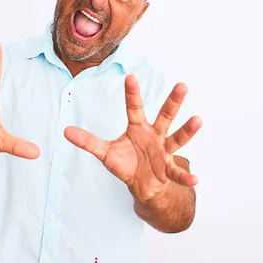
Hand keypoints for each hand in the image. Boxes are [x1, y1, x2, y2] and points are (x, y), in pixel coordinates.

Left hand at [64, 75, 201, 201]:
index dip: (132, 94)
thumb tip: (65, 131)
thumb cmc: (126, 164)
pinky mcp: (168, 169)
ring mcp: (164, 151)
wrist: (142, 186)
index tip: (130, 77)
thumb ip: (88, 142)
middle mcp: (155, 135)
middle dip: (173, 101)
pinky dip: (186, 176)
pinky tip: (195, 179)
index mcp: (138, 128)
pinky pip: (178, 173)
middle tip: (182, 85)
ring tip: (198, 120)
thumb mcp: (105, 153)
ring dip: (187, 130)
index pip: (134, 108)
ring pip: (177, 138)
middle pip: (165, 115)